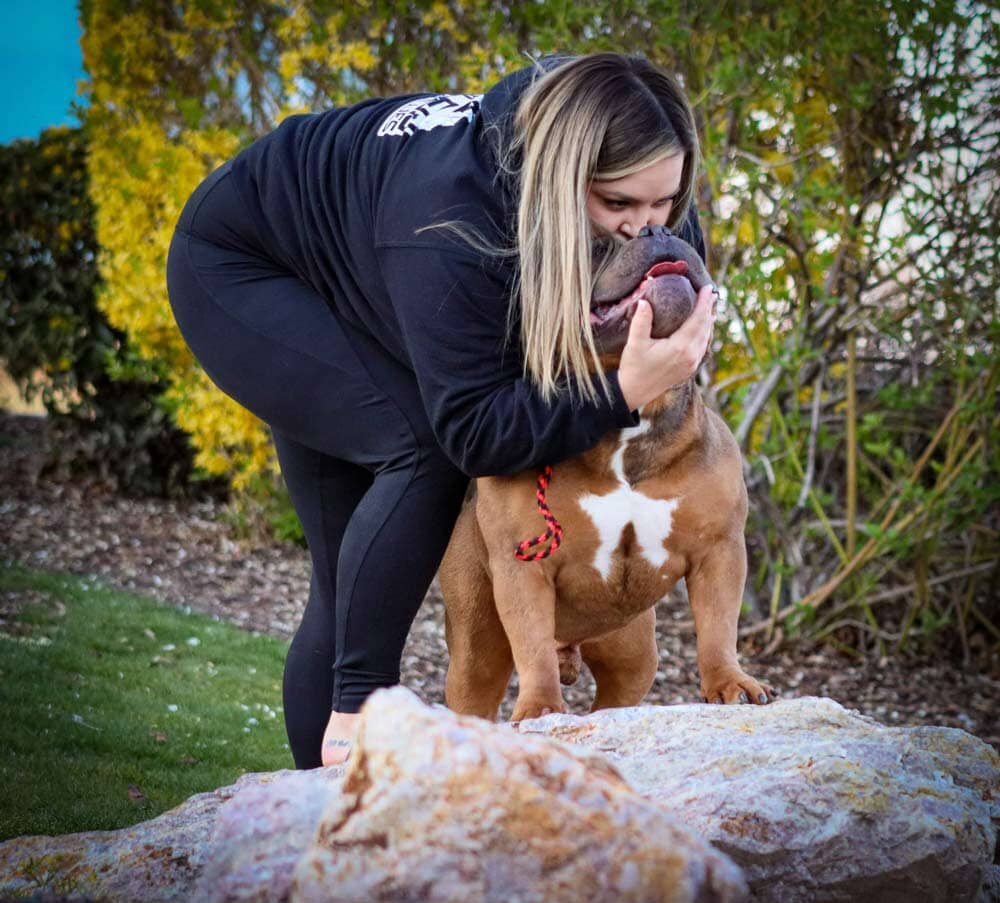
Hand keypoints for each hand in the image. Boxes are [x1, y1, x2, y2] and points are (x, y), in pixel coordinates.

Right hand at [617, 284, 714, 410]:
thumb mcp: (635, 343)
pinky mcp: (689, 369)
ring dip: (708, 321)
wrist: (634, 392)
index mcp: (680, 347)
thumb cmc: (634, 367)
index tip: (708, 288)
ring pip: (706, 338)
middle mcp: (691, 356)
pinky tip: (703, 328)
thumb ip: (641, 321)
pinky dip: (705, 334)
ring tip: (710, 307)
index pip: (697, 320)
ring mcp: (692, 364)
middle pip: (705, 327)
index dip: (703, 303)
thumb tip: (644, 301)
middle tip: (711, 293)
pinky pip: (702, 347)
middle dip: (708, 309)